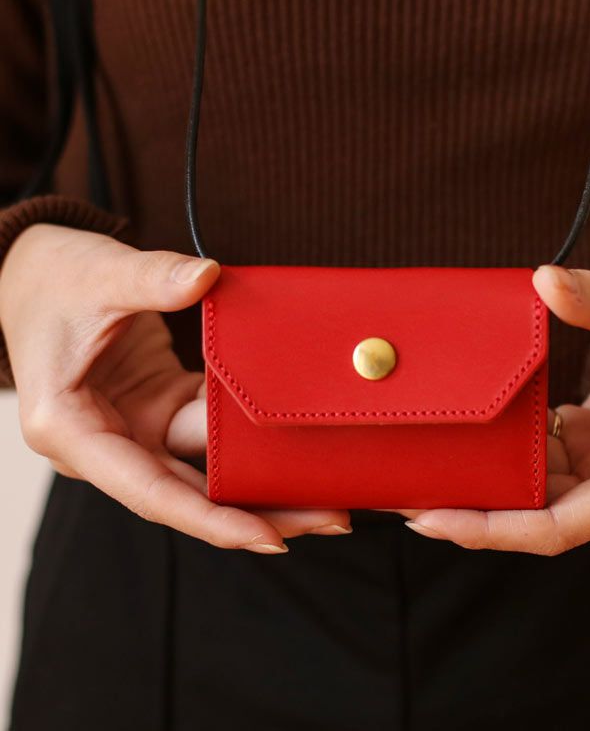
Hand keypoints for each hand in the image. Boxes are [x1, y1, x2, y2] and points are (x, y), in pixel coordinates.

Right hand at [0, 224, 350, 552]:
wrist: (33, 276)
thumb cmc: (52, 281)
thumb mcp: (97, 275)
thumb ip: (150, 277)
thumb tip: (208, 277)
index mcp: (73, 431)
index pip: (149, 491)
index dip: (212, 519)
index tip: (270, 537)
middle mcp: (108, 444)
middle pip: (191, 494)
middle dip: (261, 512)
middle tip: (333, 517)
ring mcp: (138, 430)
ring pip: (209, 471)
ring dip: (267, 481)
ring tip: (333, 490)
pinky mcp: (162, 409)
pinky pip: (214, 436)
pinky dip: (256, 443)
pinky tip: (304, 447)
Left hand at [404, 265, 589, 554]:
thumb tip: (545, 281)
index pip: (560, 526)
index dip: (492, 528)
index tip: (433, 519)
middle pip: (541, 518)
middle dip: (475, 512)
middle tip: (406, 500)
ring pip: (538, 497)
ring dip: (485, 488)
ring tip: (422, 477)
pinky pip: (545, 469)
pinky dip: (506, 460)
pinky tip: (464, 448)